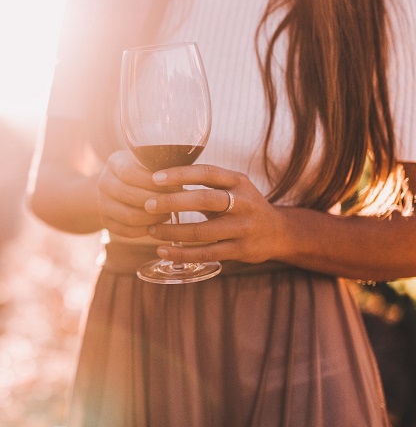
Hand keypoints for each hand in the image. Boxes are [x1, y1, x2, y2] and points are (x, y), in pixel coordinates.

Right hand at [96, 150, 172, 236]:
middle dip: (156, 201)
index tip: (174, 184)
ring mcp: (102, 204)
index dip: (151, 181)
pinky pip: (126, 231)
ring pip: (129, 216)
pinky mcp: (105, 222)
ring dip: (152, 218)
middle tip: (176, 203)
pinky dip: (144, 229)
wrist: (115, 187)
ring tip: (169, 214)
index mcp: (114, 162)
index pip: (130, 172)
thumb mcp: (146, 161)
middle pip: (130, 196)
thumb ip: (160, 165)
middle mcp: (103, 182)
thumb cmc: (141, 171)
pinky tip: (157, 225)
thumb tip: (186, 175)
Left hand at [144, 164, 288, 263]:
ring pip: (203, 231)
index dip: (180, 174)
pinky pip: (207, 253)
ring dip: (173, 231)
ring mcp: (244, 228)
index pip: (207, 173)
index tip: (155, 178)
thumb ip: (206, 184)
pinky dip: (182, 254)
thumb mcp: (232, 188)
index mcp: (238, 181)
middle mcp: (244, 203)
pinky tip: (163, 252)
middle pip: (204, 200)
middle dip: (173, 202)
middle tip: (148, 205)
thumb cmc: (243, 206)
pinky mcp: (241, 250)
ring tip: (151, 230)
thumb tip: (161, 179)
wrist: (279, 233)